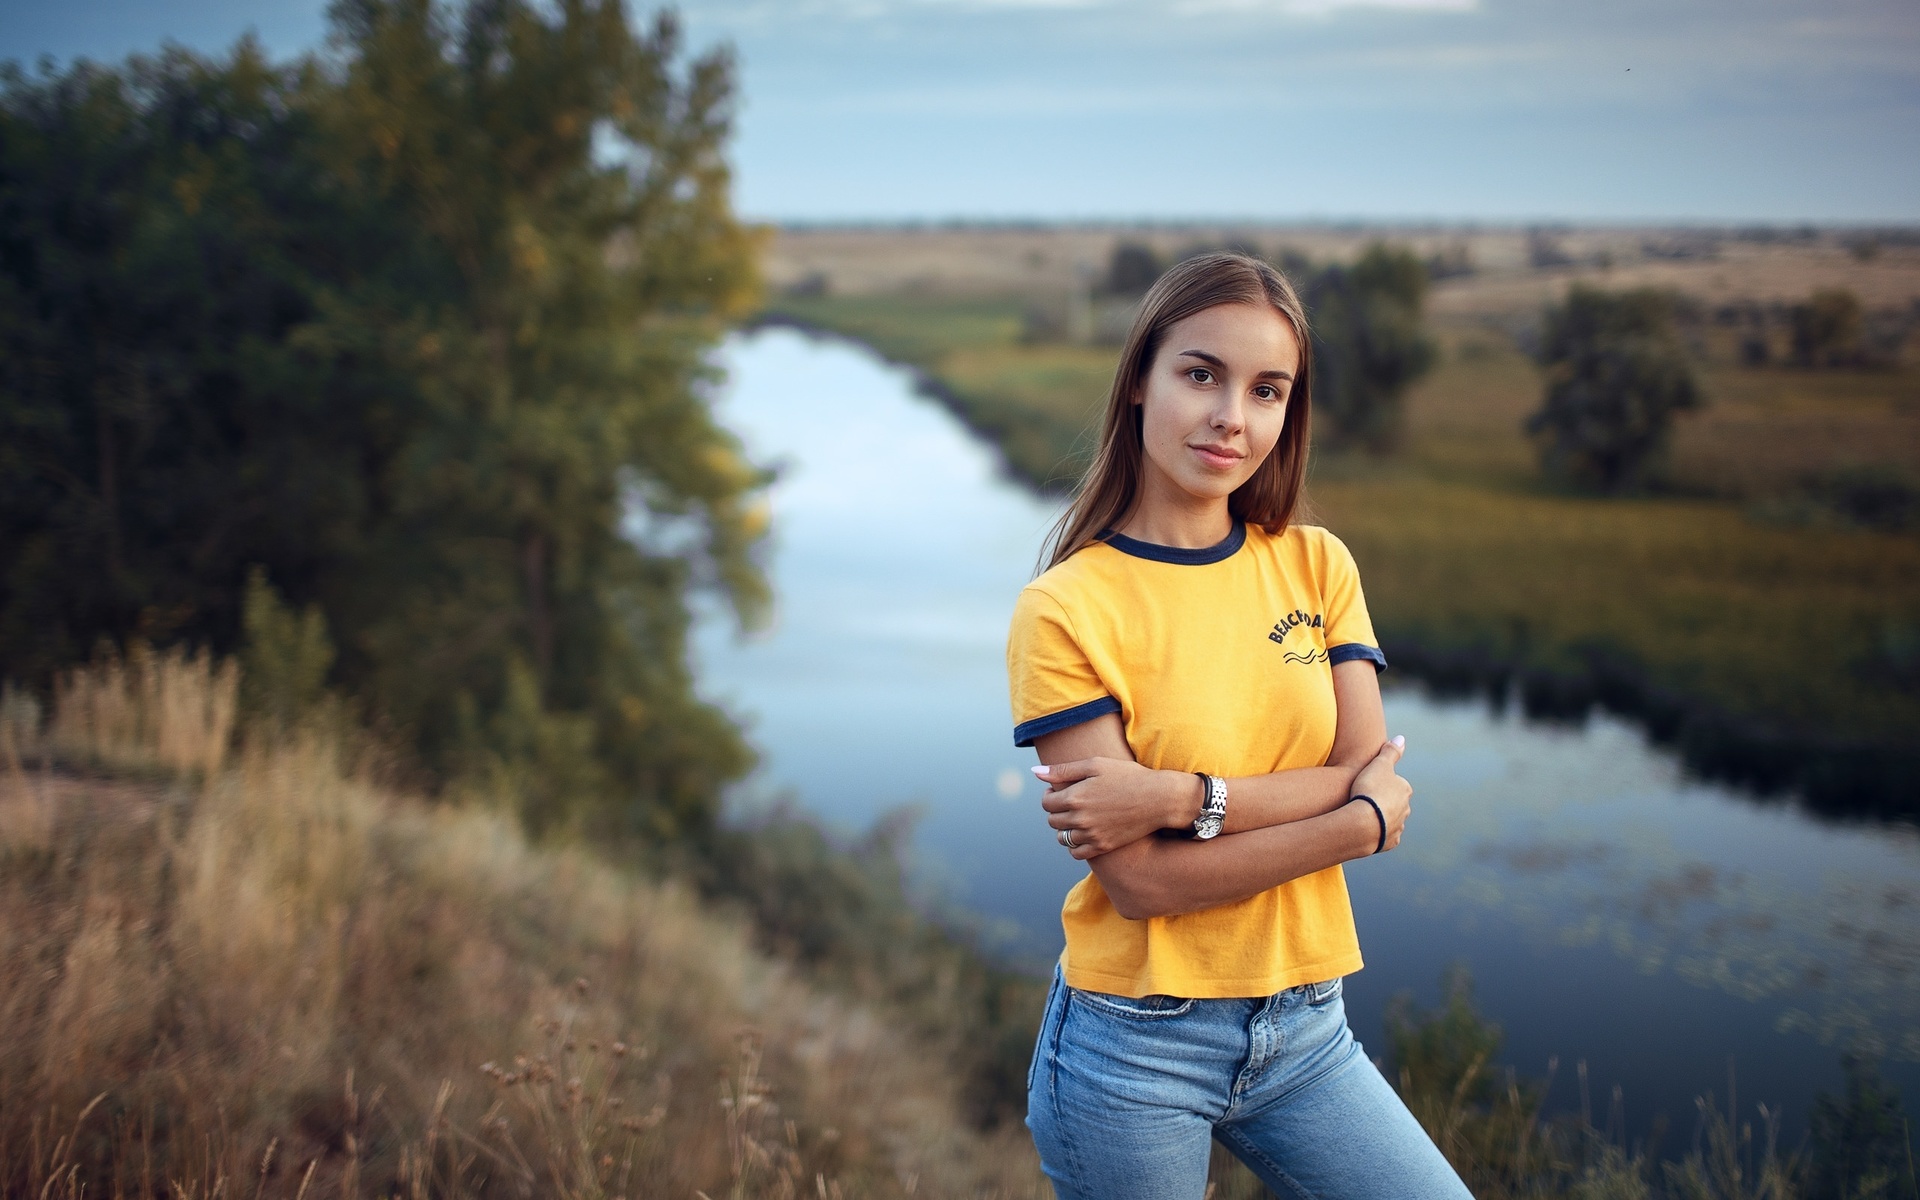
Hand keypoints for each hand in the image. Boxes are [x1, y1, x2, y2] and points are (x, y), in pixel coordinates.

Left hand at [1035, 757, 1193, 859]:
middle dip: (1057, 810)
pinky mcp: (1103, 847)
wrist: (1159, 799)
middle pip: (1052, 820)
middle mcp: (1080, 819)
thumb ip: (1063, 770)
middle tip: (1072, 801)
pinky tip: (1084, 832)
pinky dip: (1074, 845)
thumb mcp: (1095, 765)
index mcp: (1075, 797)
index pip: (1046, 802)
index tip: (1061, 790)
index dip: (1051, 794)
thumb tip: (1035, 773)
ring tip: (1079, 816)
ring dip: (1064, 827)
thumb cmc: (1128, 776)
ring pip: (1062, 837)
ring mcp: (1091, 835)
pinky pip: (1076, 853)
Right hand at [1349, 735, 1410, 852]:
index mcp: (1405, 789)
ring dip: (1380, 818)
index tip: (1367, 784)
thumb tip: (1401, 738)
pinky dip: (1378, 833)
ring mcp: (1399, 826)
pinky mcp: (1390, 842)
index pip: (1395, 783)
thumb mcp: (1378, 764)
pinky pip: (1385, 836)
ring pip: (1391, 820)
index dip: (1380, 783)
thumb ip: (1390, 751)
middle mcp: (1406, 809)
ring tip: (1362, 816)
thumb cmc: (1369, 789)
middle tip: (1363, 800)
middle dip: (1383, 802)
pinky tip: (1366, 830)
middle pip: (1394, 803)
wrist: (1362, 822)